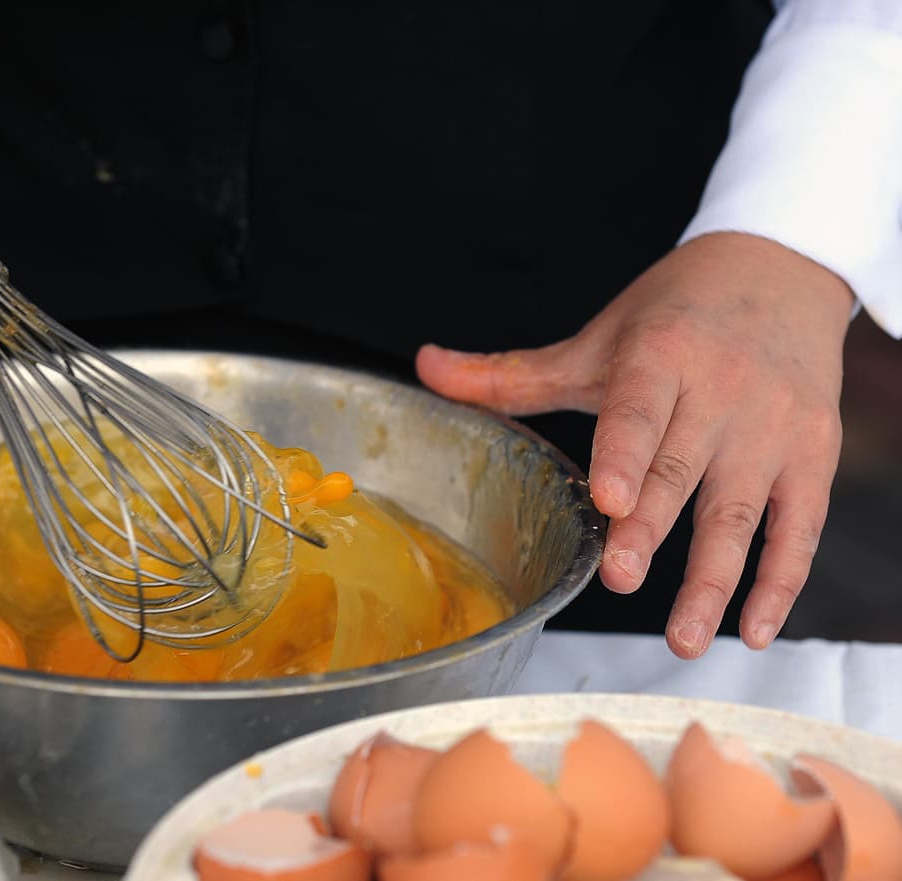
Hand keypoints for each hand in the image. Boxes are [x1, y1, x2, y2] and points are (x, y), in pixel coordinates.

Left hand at [415, 232, 855, 657]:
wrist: (779, 268)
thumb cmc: (677, 313)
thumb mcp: (597, 340)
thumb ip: (512, 373)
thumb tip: (424, 368)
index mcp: (660, 356)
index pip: (637, 411)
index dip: (624, 455)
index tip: (607, 500)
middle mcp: (721, 390)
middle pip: (681, 469)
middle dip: (651, 527)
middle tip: (622, 579)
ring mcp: (772, 426)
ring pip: (741, 511)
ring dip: (715, 580)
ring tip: (685, 638)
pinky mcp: (813, 453)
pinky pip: (798, 527)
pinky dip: (780, 582)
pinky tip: (753, 629)